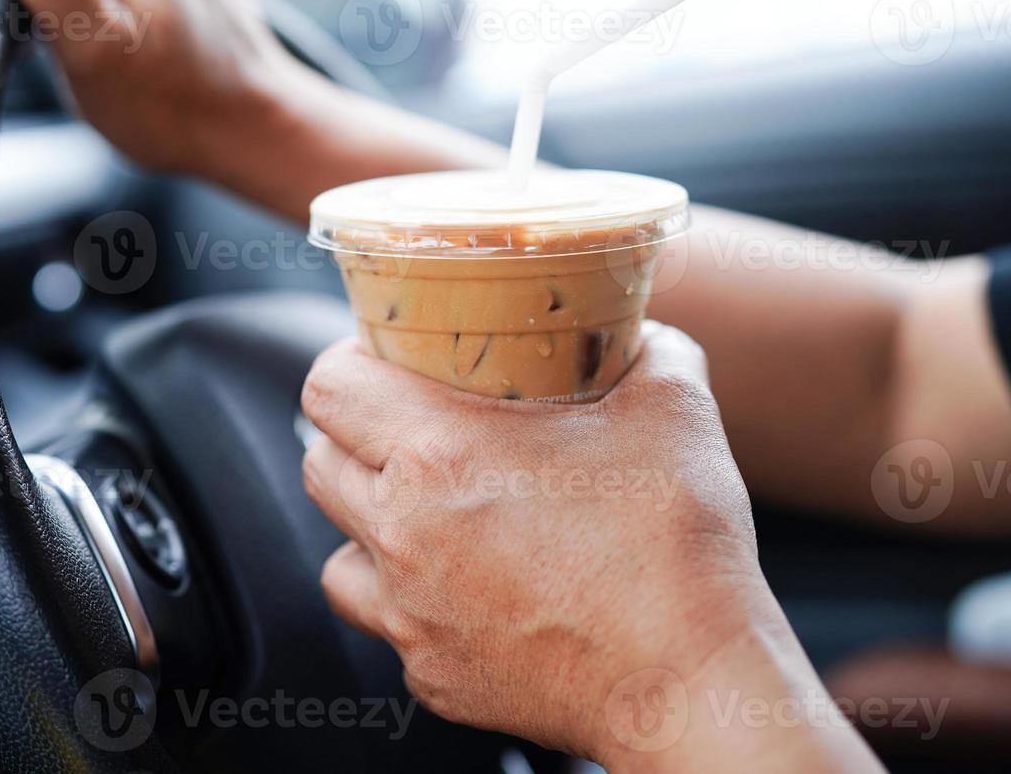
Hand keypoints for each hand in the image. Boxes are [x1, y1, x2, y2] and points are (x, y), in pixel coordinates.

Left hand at [300, 323, 877, 769]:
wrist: (690, 682)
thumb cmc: (677, 543)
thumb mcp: (674, 408)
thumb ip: (648, 346)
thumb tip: (639, 328)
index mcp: (441, 453)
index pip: (330, 386)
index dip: (353, 363)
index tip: (388, 362)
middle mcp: (404, 534)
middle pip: (320, 463)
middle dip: (358, 439)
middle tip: (416, 430)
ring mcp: (410, 614)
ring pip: (339, 553)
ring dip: (371, 526)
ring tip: (432, 514)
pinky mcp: (431, 674)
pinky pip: (389, 624)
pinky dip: (413, 602)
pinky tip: (473, 586)